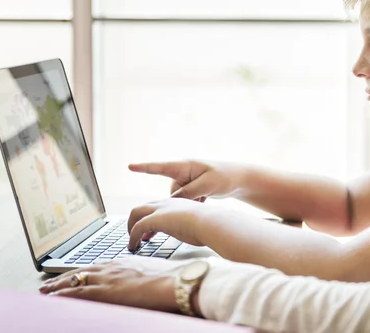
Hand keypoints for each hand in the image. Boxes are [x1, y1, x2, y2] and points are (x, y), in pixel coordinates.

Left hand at [38, 258, 186, 312]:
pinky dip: (61, 294)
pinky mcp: (105, 291)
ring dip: (57, 285)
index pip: (97, 265)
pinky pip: (76, 292)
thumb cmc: (171, 279)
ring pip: (74, 280)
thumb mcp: (154, 271)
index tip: (75, 274)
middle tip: (49, 283)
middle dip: (64, 277)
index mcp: (124, 262)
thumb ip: (143, 272)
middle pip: (82, 270)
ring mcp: (107, 278)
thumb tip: (142, 278)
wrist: (175, 282)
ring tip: (44, 291)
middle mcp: (112, 267)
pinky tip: (51, 298)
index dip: (83, 270)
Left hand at [127, 197, 208, 249]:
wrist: (210, 223)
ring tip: (132, 242)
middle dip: (135, 220)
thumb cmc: (208, 226)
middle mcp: (166, 203)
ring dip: (131, 227)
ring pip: (136, 213)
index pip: (156, 207)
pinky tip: (133, 247)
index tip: (149, 233)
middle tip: (135, 235)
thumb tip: (192, 235)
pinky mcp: (155, 219)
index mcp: (176, 203)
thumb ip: (189, 226)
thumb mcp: (196, 223)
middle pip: (142, 207)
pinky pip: (137, 227)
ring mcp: (160, 209)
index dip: (149, 219)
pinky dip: (133, 237)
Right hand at [128, 160, 244, 199]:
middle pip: (171, 192)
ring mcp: (187, 181)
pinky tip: (206, 200)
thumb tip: (171, 203)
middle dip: (182, 200)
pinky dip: (194, 203)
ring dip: (189, 203)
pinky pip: (185, 201)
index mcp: (185, 166)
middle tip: (200, 197)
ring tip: (206, 197)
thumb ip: (187, 193)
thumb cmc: (225, 177)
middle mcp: (183, 172)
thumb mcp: (206, 185)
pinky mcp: (192, 189)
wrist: (240, 179)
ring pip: (178, 199)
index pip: (160, 167)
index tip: (129, 166)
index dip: (144, 168)